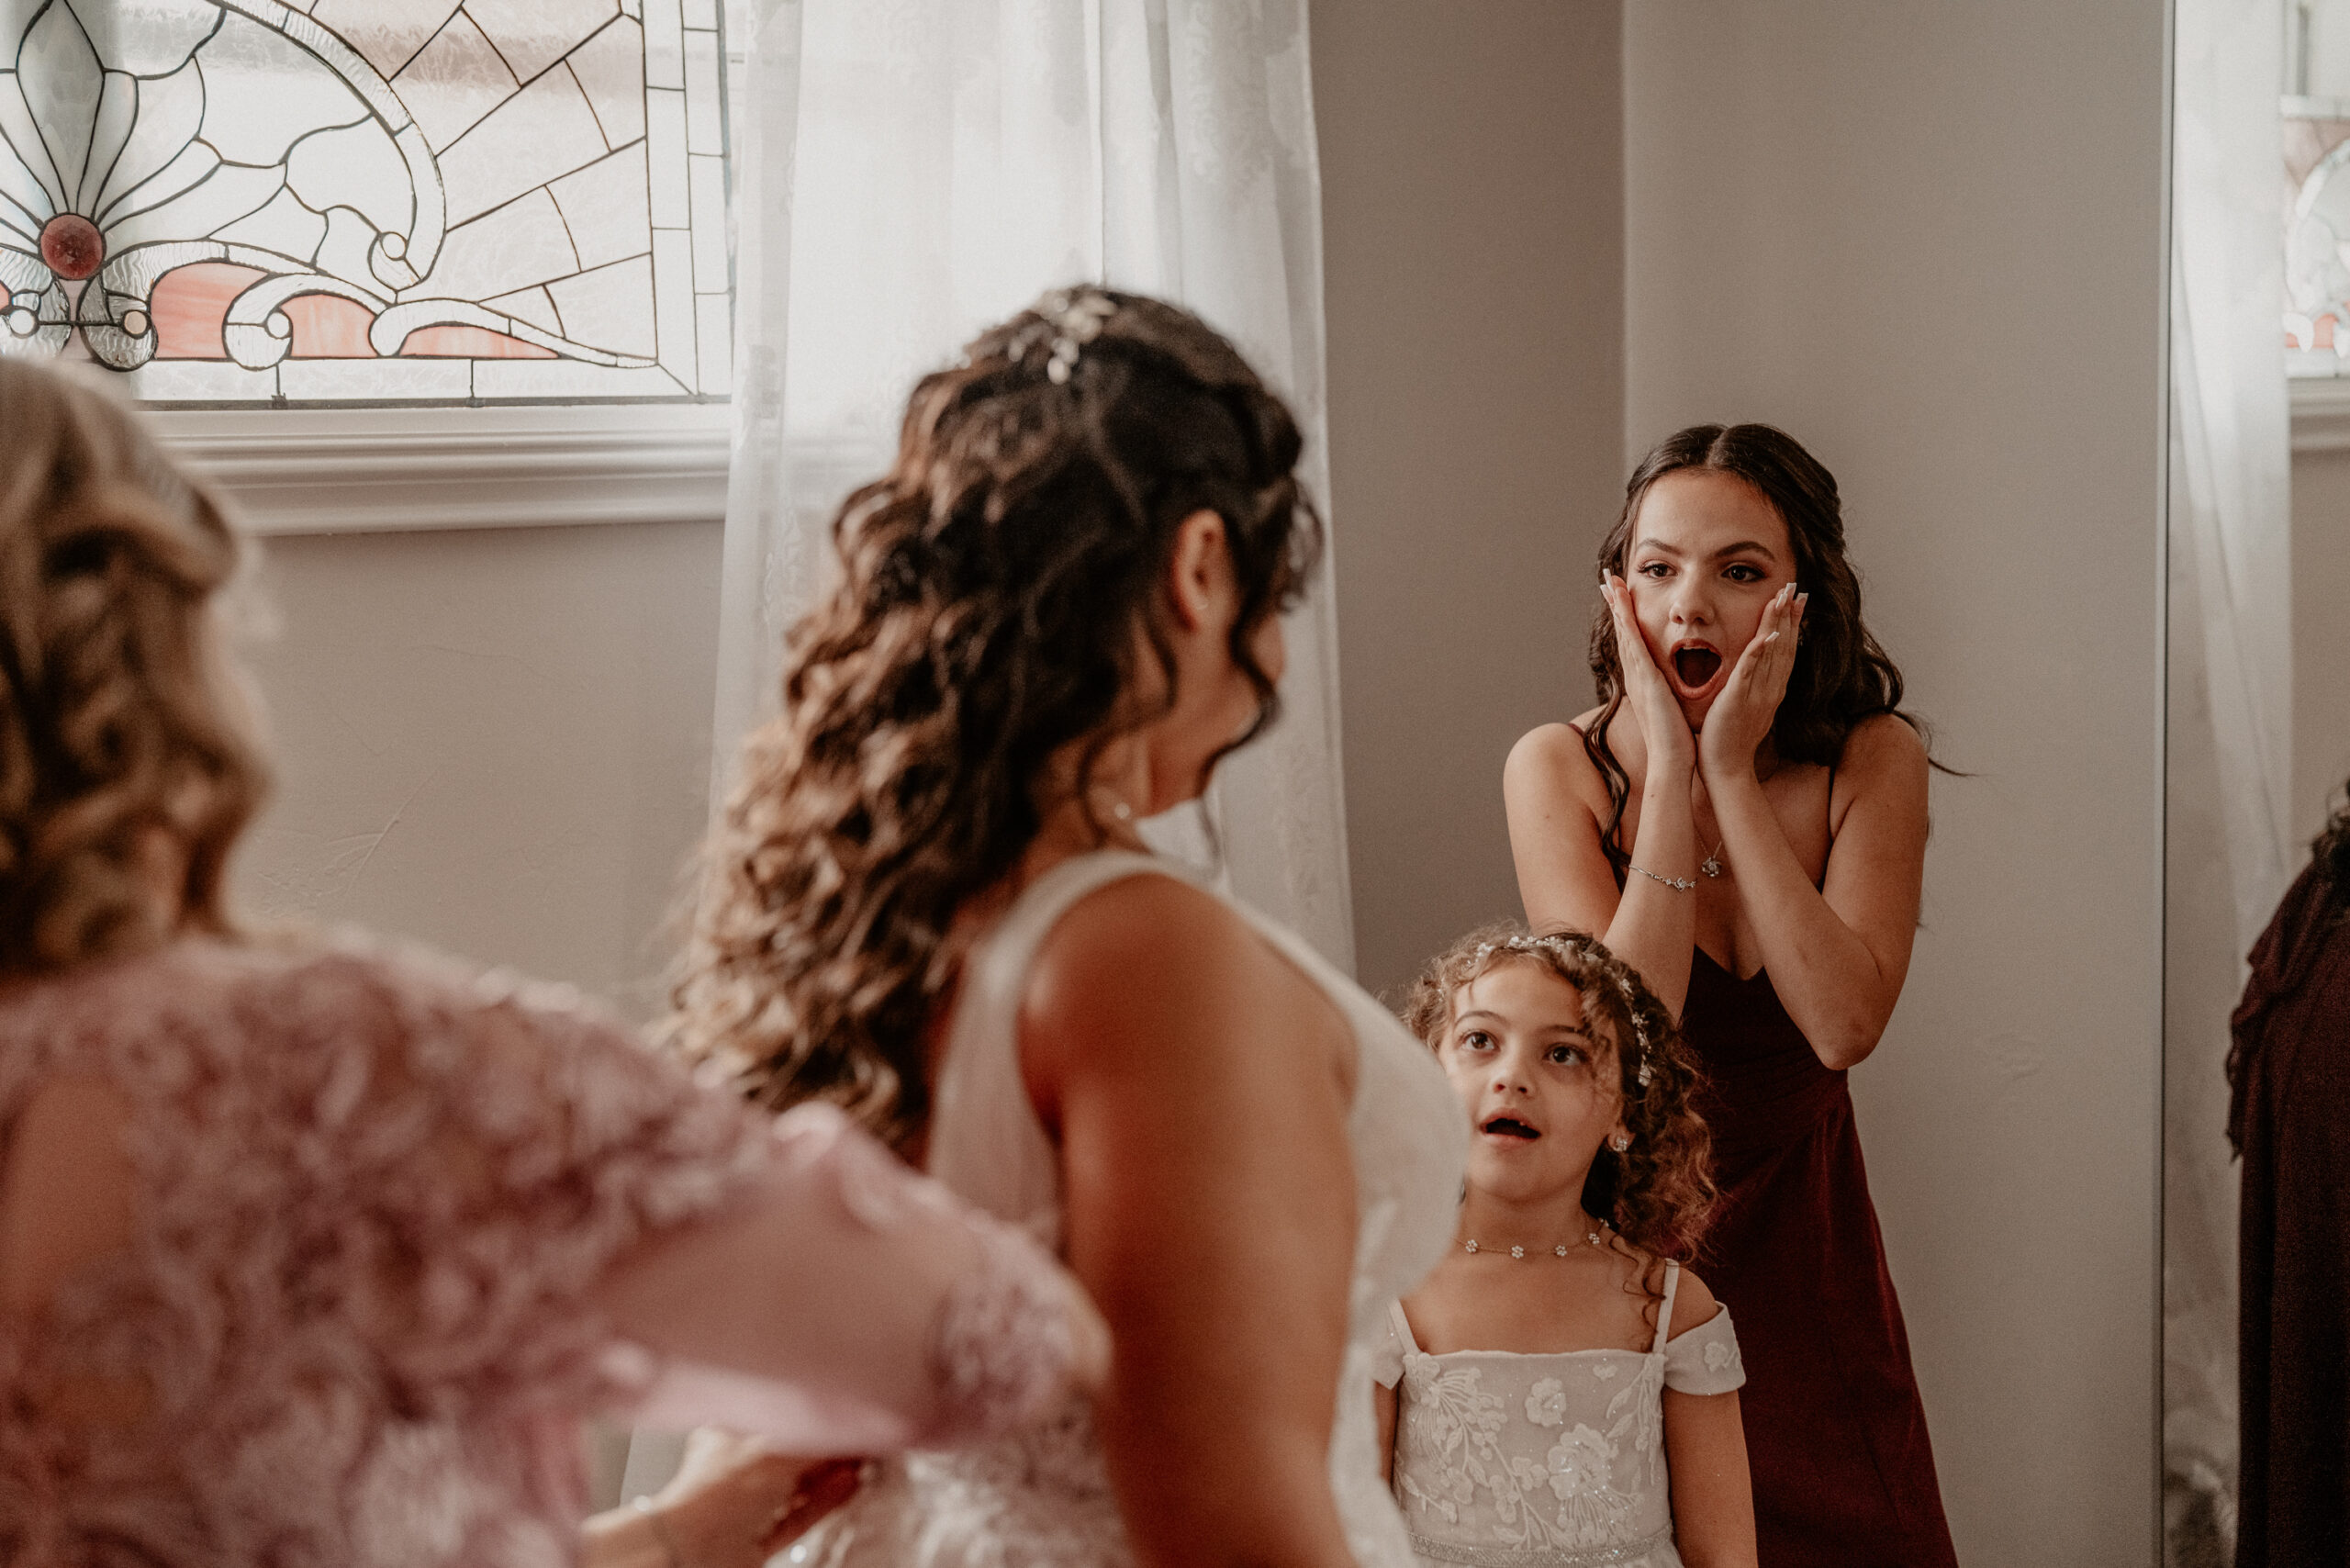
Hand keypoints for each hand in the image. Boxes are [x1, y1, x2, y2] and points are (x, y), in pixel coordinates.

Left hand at [596, 1431, 866, 1567]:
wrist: (692, 1550)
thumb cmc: (717, 1492)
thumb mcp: (781, 1450)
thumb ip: (822, 1438)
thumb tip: (855, 1424)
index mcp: (728, 1434)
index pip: (782, 1420)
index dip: (817, 1417)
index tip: (850, 1414)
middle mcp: (735, 1470)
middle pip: (793, 1455)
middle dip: (829, 1449)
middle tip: (865, 1439)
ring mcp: (746, 1507)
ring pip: (798, 1488)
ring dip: (831, 1477)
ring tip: (863, 1463)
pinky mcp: (756, 1539)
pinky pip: (797, 1516)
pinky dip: (823, 1503)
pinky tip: (848, 1487)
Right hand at [1603, 572, 1694, 772]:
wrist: (1671, 760)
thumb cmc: (1676, 739)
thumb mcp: (1672, 709)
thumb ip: (1671, 694)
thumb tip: (1675, 687)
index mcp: (1644, 681)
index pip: (1633, 642)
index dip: (1625, 618)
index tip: (1620, 596)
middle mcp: (1636, 675)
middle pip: (1623, 632)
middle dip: (1615, 604)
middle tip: (1607, 579)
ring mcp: (1637, 676)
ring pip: (1625, 632)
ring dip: (1616, 605)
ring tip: (1609, 582)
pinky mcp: (1645, 678)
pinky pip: (1633, 643)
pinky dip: (1625, 622)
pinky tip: (1621, 604)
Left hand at [1697, 585, 1804, 782]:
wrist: (1726, 767)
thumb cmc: (1730, 736)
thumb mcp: (1746, 703)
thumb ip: (1751, 682)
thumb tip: (1754, 665)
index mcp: (1771, 688)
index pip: (1785, 649)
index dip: (1792, 623)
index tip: (1798, 599)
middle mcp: (1770, 689)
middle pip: (1784, 646)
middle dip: (1790, 615)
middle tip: (1796, 588)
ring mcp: (1757, 695)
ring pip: (1771, 654)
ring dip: (1778, 625)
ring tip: (1784, 599)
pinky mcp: (1738, 702)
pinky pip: (1749, 674)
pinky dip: (1758, 654)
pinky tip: (1765, 636)